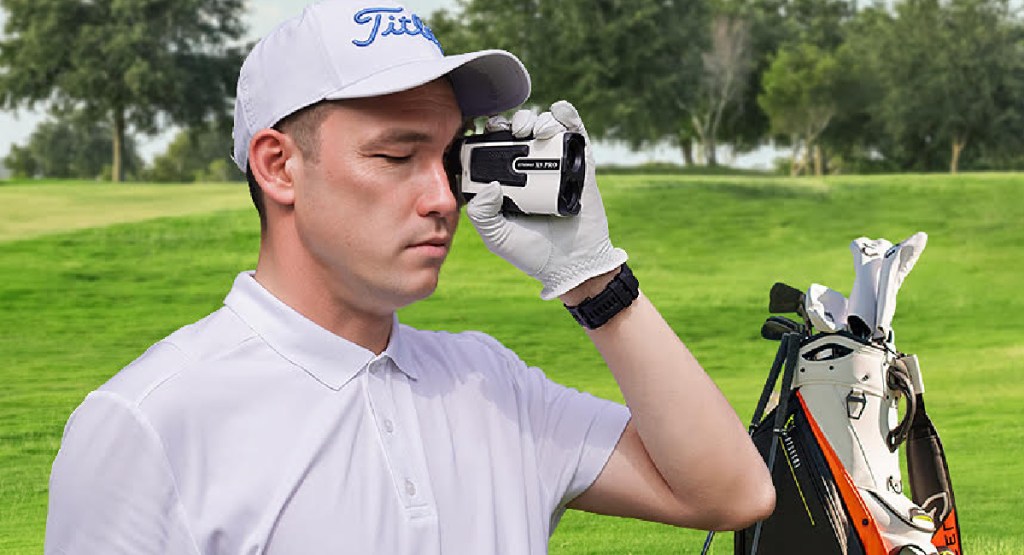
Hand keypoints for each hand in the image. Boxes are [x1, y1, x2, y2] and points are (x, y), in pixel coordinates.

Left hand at [466, 101, 626, 299]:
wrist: (572, 264)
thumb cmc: (533, 253)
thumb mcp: (497, 237)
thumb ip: (482, 214)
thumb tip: (491, 185)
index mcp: (508, 181)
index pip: (495, 147)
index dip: (490, 133)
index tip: (485, 131)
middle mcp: (531, 169)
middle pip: (520, 131)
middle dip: (515, 122)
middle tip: (513, 130)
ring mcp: (557, 165)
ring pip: (545, 128)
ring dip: (538, 119)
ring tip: (534, 130)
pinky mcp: (581, 166)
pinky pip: (576, 134)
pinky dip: (568, 117)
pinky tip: (558, 113)